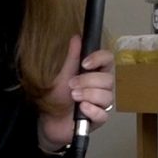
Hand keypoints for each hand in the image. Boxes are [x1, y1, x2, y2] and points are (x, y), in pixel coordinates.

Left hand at [38, 35, 116, 151]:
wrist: (49, 120)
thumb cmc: (57, 96)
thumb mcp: (62, 75)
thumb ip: (71, 58)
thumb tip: (76, 37)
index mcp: (95, 73)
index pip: (108, 60)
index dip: (100, 59)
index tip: (85, 63)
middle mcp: (102, 87)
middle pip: (108, 79)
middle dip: (88, 81)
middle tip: (71, 85)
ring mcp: (102, 104)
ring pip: (107, 96)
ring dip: (88, 95)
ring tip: (73, 97)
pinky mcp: (99, 119)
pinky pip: (103, 114)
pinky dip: (92, 110)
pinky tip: (82, 109)